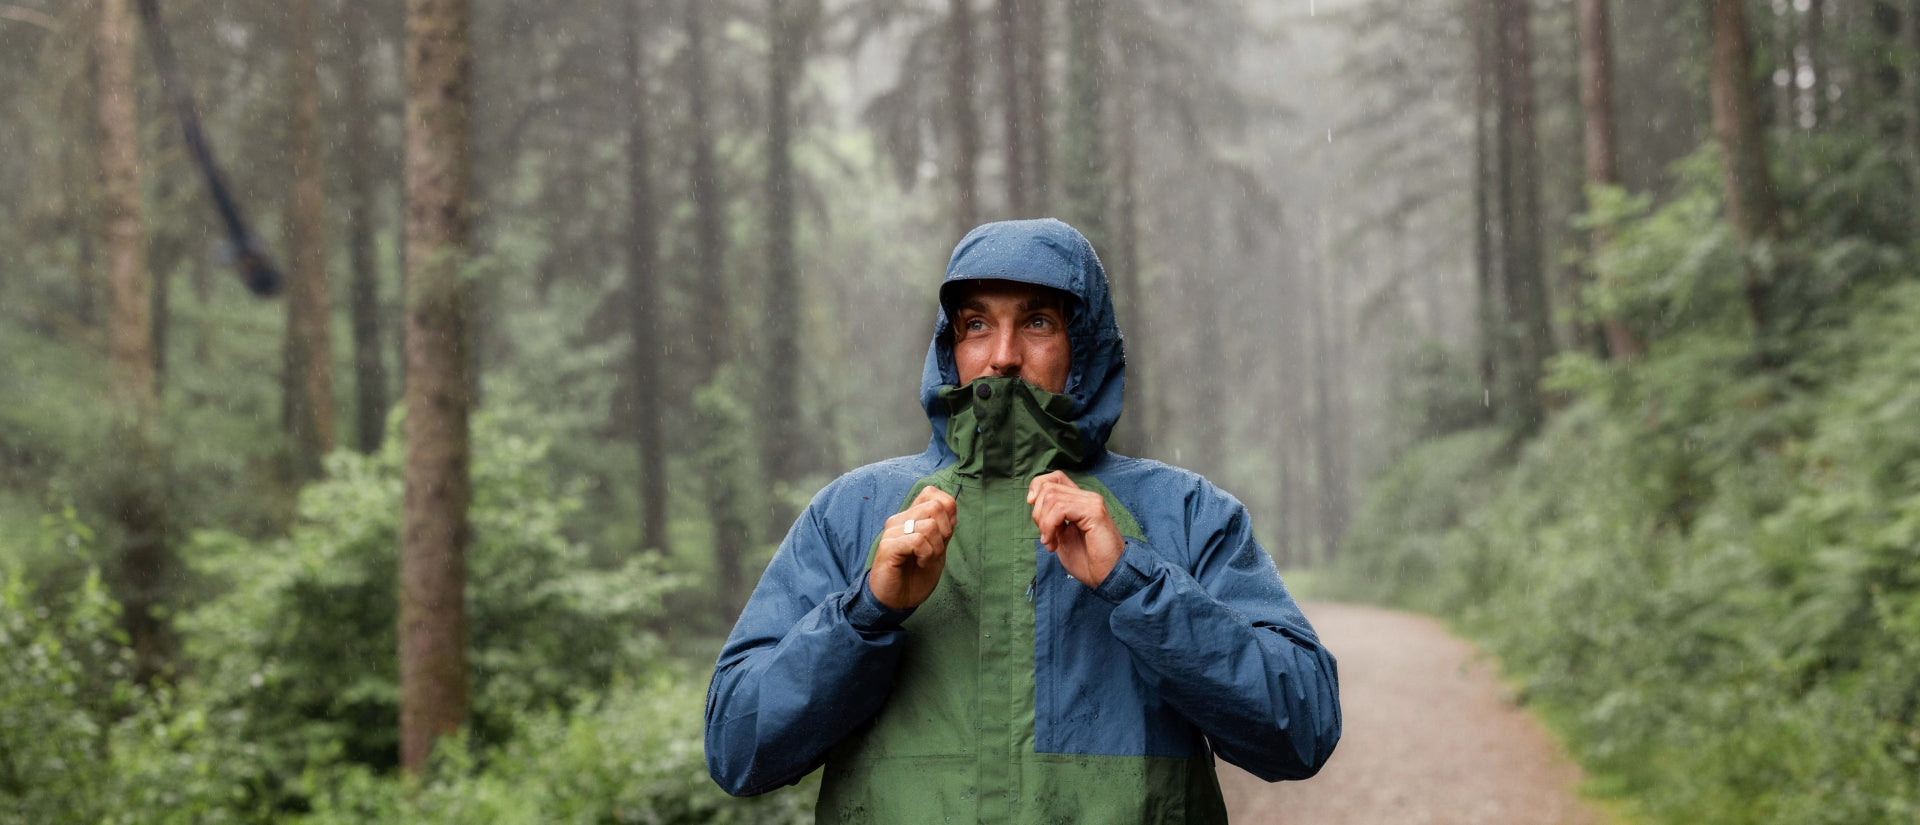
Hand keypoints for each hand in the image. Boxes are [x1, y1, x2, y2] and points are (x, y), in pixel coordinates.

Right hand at [867, 486, 957, 609]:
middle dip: (944, 533)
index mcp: (911, 517)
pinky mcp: (888, 546)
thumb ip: (943, 528)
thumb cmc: (916, 575)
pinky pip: (918, 541)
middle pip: (935, 507)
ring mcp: (892, 531)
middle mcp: (900, 519)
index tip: (943, 535)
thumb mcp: (937, 549)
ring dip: (935, 548)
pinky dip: (926, 555)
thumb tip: (951, 507)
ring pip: (929, 526)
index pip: (931, 492)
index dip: (947, 512)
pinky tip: (920, 563)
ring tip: (925, 560)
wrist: (898, 600)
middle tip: (934, 551)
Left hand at [1027, 471, 1124, 589]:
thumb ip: (1051, 518)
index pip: (1055, 477)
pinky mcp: (1094, 512)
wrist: (1107, 577)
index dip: (1038, 486)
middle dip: (1038, 513)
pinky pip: (1061, 508)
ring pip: (1052, 496)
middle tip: (1046, 536)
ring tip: (1051, 543)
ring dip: (1044, 523)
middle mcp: (1087, 497)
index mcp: (1079, 501)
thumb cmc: (1087, 561)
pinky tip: (1054, 543)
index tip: (1032, 506)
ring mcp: (1092, 502)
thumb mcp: (1061, 535)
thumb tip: (1033, 501)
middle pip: (1049, 487)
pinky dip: (1050, 526)